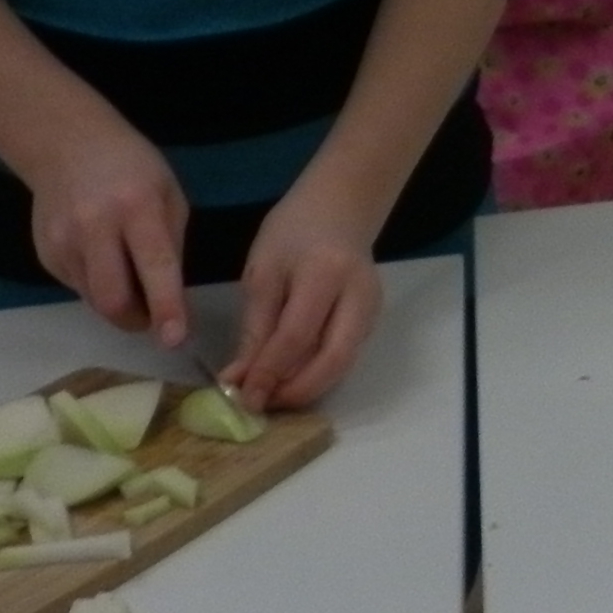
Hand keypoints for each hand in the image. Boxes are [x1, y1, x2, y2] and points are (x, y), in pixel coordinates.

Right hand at [24, 125, 194, 350]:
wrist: (64, 143)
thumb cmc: (132, 167)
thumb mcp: (167, 194)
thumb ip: (171, 245)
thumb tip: (170, 299)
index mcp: (137, 206)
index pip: (155, 265)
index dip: (166, 306)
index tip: (175, 340)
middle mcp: (95, 227)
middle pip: (113, 299)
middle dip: (137, 320)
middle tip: (152, 316)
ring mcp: (63, 243)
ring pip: (94, 300)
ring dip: (118, 304)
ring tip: (127, 276)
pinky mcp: (45, 255)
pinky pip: (78, 288)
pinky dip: (97, 286)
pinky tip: (101, 257)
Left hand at [222, 180, 391, 410]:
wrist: (340, 208)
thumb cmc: (293, 232)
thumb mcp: (262, 271)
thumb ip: (254, 328)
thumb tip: (239, 380)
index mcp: (326, 273)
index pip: (297, 336)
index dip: (269, 371)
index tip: (242, 397)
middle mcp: (360, 296)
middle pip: (333, 360)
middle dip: (296, 391)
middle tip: (262, 404)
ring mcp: (373, 310)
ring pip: (342, 365)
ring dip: (306, 388)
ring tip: (271, 396)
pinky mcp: (373, 320)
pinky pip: (345, 357)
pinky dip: (317, 374)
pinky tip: (290, 377)